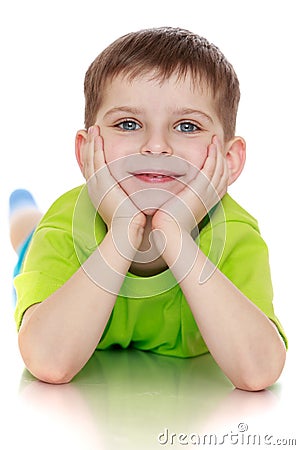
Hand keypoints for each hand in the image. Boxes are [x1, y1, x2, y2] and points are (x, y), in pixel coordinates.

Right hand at [81, 125, 145, 252]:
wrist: (126, 233)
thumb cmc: (132, 225)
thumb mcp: (130, 207)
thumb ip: (133, 197)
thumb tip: (142, 194)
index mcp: (100, 194)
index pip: (94, 171)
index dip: (94, 156)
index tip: (96, 145)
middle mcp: (95, 189)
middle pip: (88, 162)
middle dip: (89, 146)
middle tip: (90, 132)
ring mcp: (96, 185)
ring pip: (90, 158)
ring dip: (92, 143)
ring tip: (93, 130)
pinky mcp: (101, 183)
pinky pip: (96, 160)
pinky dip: (96, 147)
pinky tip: (98, 137)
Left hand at [152, 136, 227, 234]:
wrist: (169, 232)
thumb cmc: (168, 225)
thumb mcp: (177, 209)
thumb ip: (178, 200)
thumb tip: (171, 195)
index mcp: (207, 202)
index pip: (220, 181)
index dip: (219, 166)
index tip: (215, 155)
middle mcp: (211, 197)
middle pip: (223, 172)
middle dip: (221, 157)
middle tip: (217, 143)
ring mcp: (208, 193)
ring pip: (219, 168)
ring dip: (218, 152)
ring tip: (215, 140)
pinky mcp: (201, 189)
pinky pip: (211, 168)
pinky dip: (213, 156)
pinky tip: (211, 146)